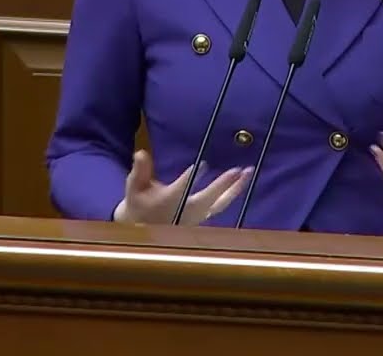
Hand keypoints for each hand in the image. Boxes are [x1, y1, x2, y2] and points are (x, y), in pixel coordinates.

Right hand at [112, 149, 252, 225]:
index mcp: (168, 203)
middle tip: (238, 170)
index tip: (203, 164)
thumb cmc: (139, 204)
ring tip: (248, 172)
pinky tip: (243, 180)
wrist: (143, 230)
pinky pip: (221, 205)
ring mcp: (197, 216)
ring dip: (235, 188)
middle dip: (223, 185)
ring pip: (220, 203)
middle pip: (208, 198)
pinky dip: (232, 193)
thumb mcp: (134, 187)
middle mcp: (185, 211)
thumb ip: (139, 170)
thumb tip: (141, 152)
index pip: (180, 189)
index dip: (191, 178)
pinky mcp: (203, 216)